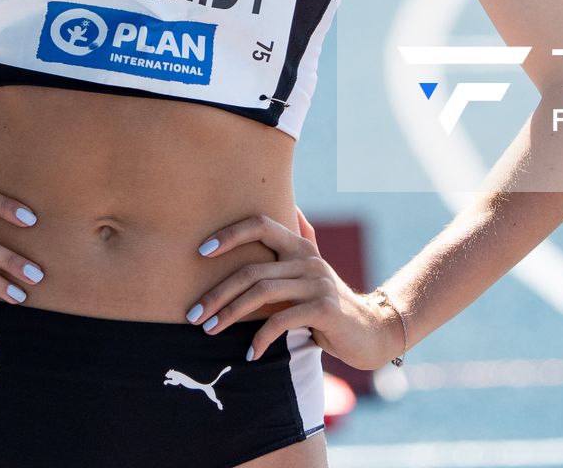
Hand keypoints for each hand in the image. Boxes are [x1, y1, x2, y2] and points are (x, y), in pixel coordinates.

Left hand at [191, 212, 403, 368]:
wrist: (369, 331)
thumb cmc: (328, 303)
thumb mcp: (311, 270)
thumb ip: (300, 240)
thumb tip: (291, 210)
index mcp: (300, 246)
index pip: (260, 224)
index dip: (229, 234)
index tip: (200, 252)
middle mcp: (308, 259)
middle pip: (251, 270)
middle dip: (217, 293)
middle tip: (193, 314)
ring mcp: (317, 282)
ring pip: (261, 293)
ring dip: (229, 314)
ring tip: (210, 331)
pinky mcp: (323, 309)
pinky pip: (280, 320)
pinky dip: (260, 338)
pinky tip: (249, 353)